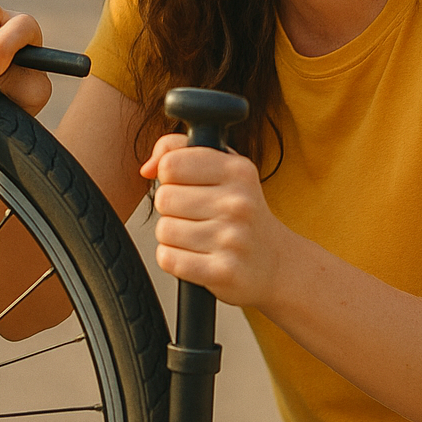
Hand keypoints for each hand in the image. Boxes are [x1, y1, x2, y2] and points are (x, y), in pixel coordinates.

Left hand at [141, 134, 289, 308]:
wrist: (274, 263)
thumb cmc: (240, 211)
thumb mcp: (222, 167)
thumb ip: (178, 150)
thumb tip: (147, 168)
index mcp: (238, 170)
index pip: (171, 164)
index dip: (171, 177)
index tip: (187, 186)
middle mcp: (239, 203)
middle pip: (164, 198)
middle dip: (171, 209)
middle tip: (196, 215)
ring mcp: (232, 239)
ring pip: (164, 230)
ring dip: (173, 236)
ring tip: (199, 236)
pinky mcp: (222, 271)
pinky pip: (168, 258)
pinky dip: (174, 259)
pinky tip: (196, 255)